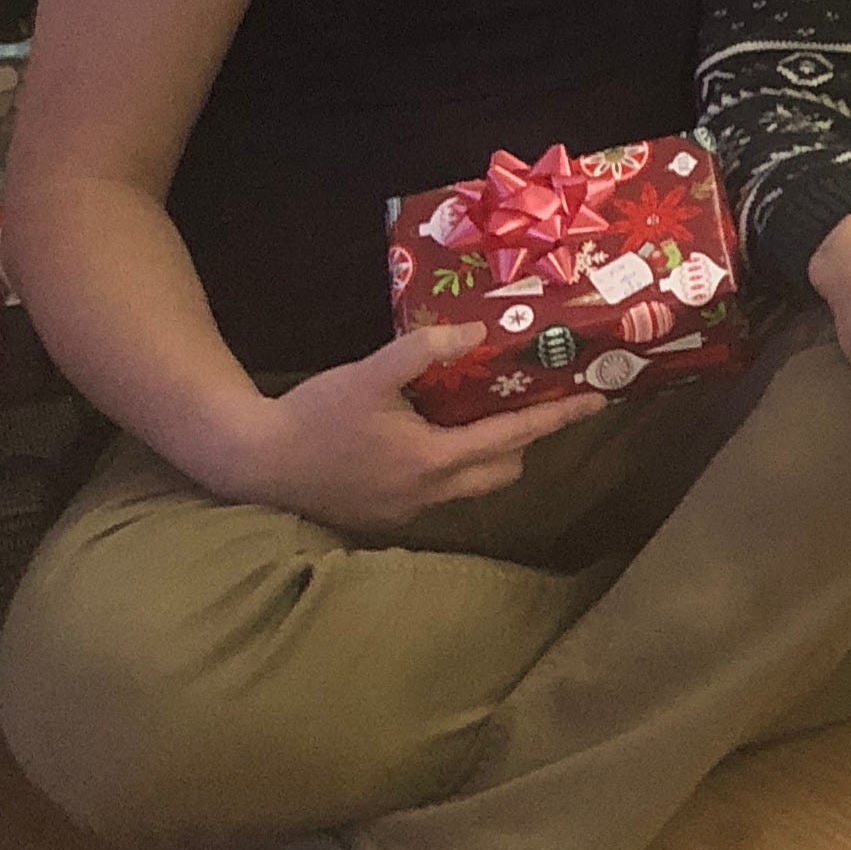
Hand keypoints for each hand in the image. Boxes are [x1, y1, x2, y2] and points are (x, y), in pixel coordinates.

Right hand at [212, 322, 609, 534]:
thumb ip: (424, 351)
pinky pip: (438, 491)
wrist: (252, 463)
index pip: (514, 437)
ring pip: (470, 484)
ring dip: (485, 453)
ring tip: (479, 411)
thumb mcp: (369, 374)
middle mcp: (429, 495)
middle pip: (502, 469)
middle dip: (524, 438)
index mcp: (434, 461)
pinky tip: (430, 433)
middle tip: (528, 399)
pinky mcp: (384, 515)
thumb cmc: (314, 417)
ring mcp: (406, 511)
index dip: (558, 418)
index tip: (598, 400)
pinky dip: (450, 465)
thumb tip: (477, 333)